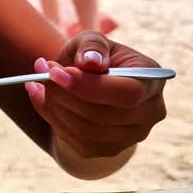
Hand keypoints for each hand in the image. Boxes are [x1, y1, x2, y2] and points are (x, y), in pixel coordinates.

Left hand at [24, 31, 167, 159]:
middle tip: (42, 73)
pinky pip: (74, 140)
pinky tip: (42, 98)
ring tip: (39, 83)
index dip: (88, 86)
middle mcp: (150, 112)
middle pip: (102, 115)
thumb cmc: (93, 58)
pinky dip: (51, 118)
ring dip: (54, 106)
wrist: (88, 86)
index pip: (128, 93)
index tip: (55, 72)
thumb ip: (91, 46)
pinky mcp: (108, 150)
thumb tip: (90, 62)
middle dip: (64, 95)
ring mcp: (131, 136)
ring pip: (84, 131)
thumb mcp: (92, 42)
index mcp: (153, 80)